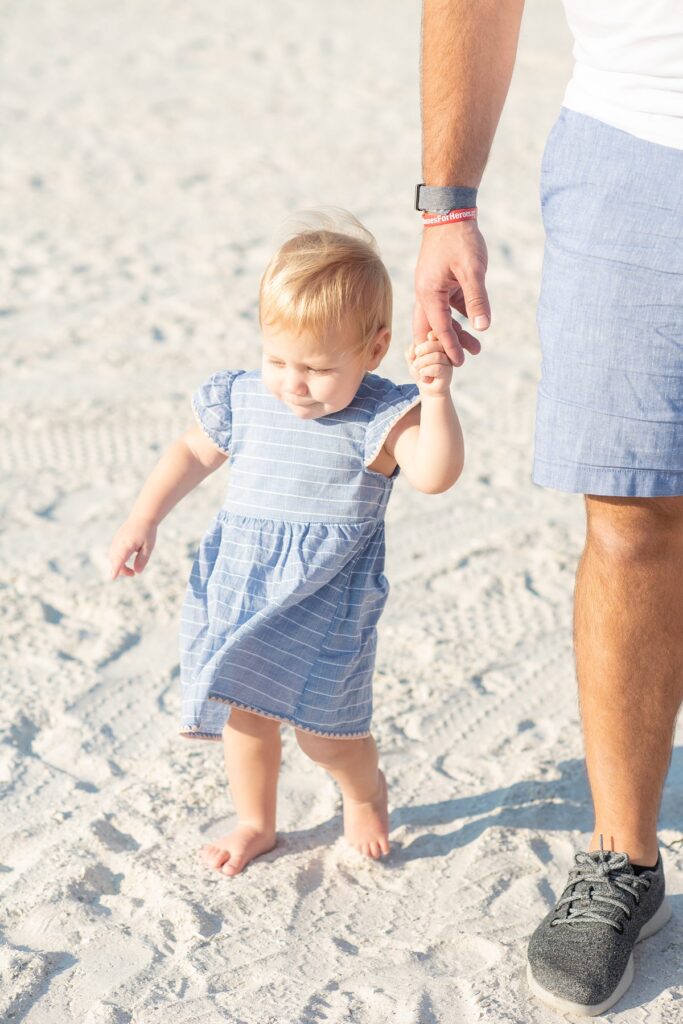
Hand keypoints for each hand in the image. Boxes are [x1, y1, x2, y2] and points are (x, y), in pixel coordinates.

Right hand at [108, 517, 156, 579]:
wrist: (142, 518)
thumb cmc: (147, 532)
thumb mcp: (148, 547)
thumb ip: (142, 560)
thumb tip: (137, 572)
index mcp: (126, 545)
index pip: (119, 560)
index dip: (115, 570)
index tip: (112, 578)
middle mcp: (118, 543)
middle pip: (114, 561)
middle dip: (121, 570)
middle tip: (133, 573)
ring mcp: (116, 541)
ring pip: (112, 557)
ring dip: (119, 564)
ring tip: (130, 569)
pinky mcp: (116, 540)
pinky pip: (113, 552)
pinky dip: (118, 558)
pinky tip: (127, 558)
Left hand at [407, 331, 452, 395]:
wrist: (427, 388)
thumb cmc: (421, 370)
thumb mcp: (412, 359)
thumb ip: (412, 350)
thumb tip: (415, 348)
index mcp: (438, 343)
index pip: (435, 334)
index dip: (428, 337)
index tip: (418, 348)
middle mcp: (446, 350)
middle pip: (437, 343)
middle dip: (422, 350)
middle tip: (415, 359)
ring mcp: (448, 361)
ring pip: (437, 356)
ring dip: (423, 362)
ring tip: (417, 368)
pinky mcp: (448, 372)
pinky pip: (438, 368)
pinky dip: (426, 371)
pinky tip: (424, 376)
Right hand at [413, 219, 489, 367]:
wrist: (450, 210)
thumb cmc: (460, 239)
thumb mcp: (473, 270)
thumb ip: (477, 300)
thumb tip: (482, 327)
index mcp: (428, 293)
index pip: (439, 328)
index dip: (449, 347)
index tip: (458, 364)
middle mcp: (426, 293)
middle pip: (430, 329)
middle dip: (444, 347)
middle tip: (458, 363)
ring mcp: (432, 287)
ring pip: (440, 318)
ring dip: (455, 333)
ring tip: (476, 348)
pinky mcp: (441, 281)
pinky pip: (448, 306)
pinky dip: (458, 318)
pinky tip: (473, 325)